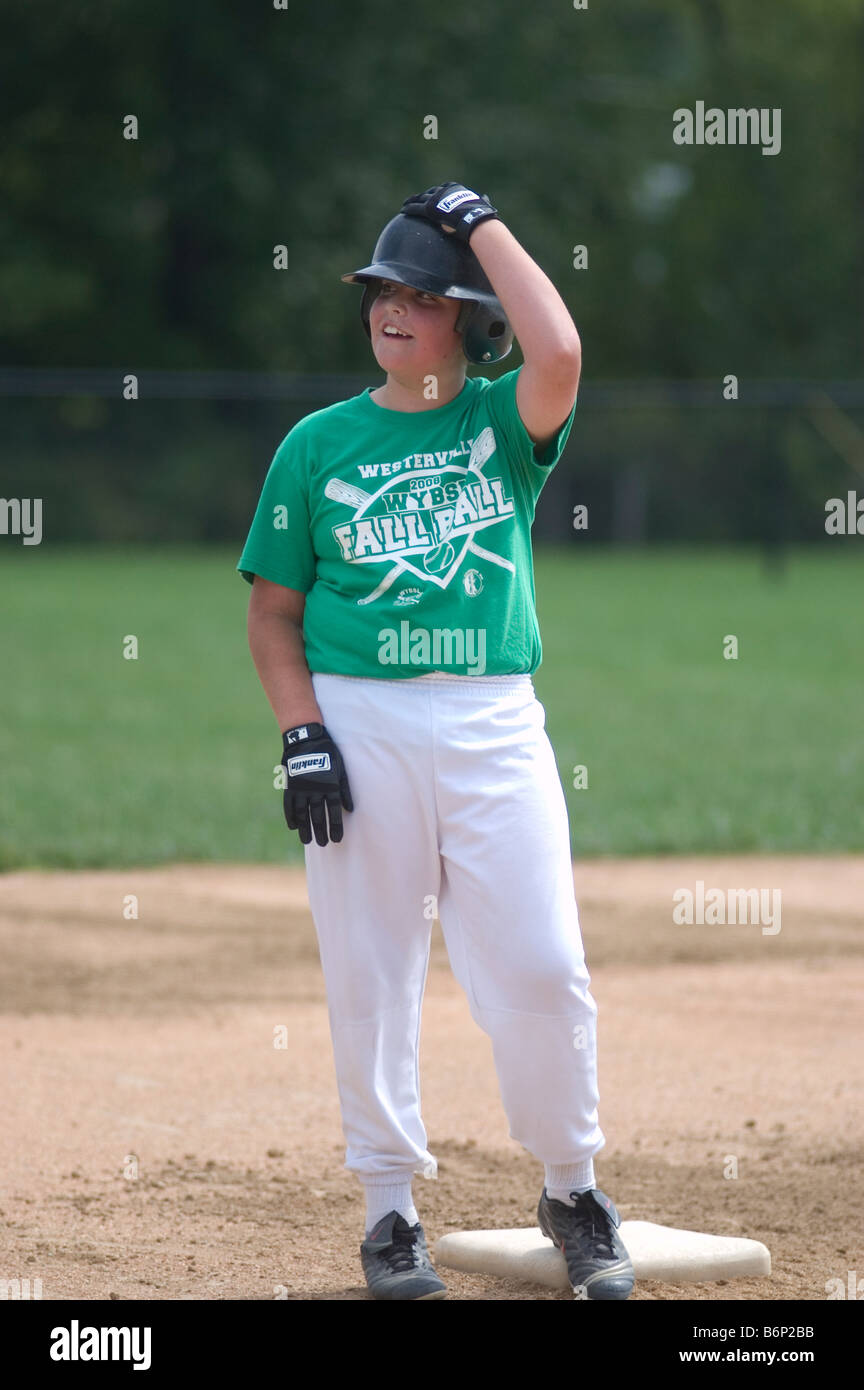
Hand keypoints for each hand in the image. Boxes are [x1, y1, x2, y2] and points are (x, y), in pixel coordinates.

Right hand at [281, 722, 353, 846]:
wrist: (306, 738)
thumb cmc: (328, 753)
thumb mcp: (341, 769)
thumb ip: (344, 789)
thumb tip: (350, 809)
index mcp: (330, 786)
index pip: (334, 812)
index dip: (335, 827)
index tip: (337, 839)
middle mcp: (315, 790)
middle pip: (318, 815)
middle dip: (321, 831)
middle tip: (323, 844)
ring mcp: (301, 788)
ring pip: (302, 813)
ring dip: (305, 829)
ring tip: (307, 841)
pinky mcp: (290, 785)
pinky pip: (289, 805)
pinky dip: (291, 817)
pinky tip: (293, 827)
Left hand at [399, 181, 498, 244]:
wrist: (475, 220)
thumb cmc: (481, 215)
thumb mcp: (482, 204)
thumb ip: (482, 200)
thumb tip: (486, 198)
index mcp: (455, 189)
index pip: (443, 189)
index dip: (436, 193)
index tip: (432, 196)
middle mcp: (444, 191)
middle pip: (430, 193)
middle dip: (422, 196)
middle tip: (415, 199)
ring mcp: (435, 199)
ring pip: (420, 199)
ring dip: (412, 201)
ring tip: (405, 204)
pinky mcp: (429, 209)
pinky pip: (416, 208)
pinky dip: (409, 209)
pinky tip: (402, 211)